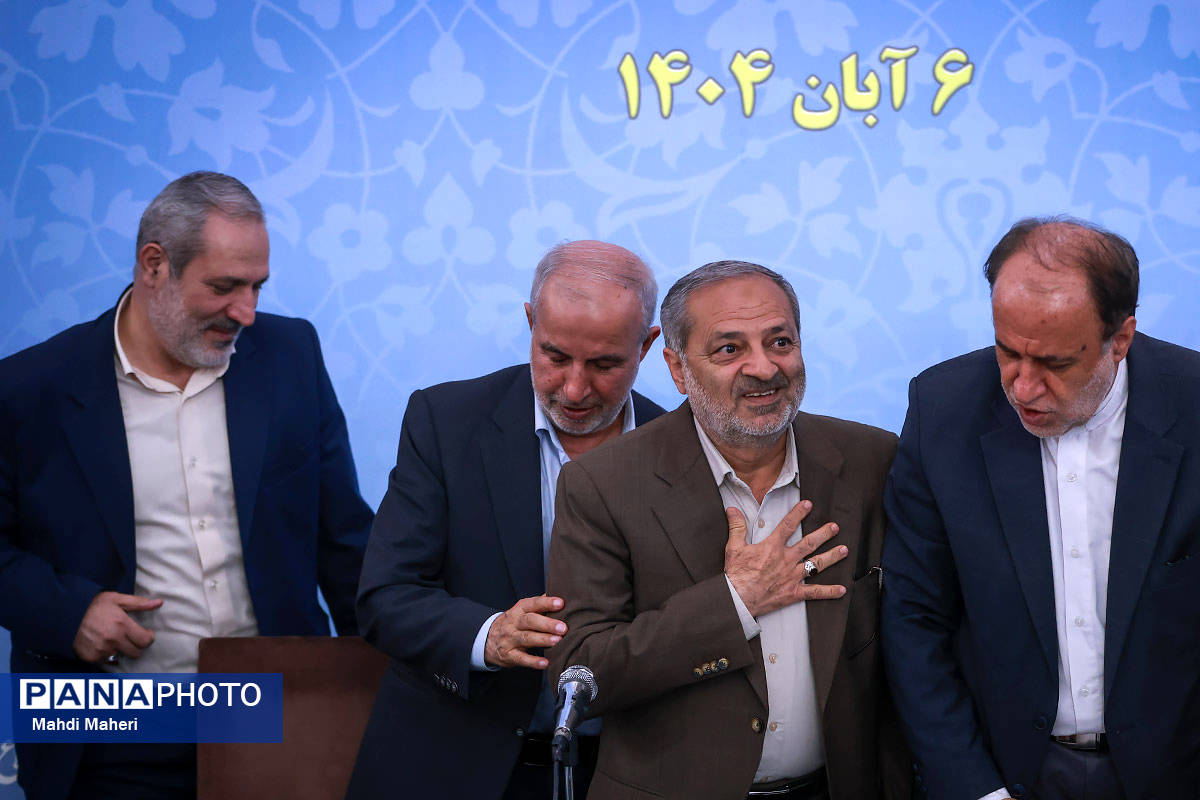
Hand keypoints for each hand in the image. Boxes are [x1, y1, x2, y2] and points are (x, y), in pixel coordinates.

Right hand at [72, 591, 161, 662]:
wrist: (64, 614)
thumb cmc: (92, 605)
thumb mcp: (116, 599)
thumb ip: (139, 603)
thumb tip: (159, 603)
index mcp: (122, 625)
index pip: (145, 641)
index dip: (148, 637)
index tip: (145, 633)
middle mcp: (113, 640)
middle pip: (136, 653)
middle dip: (135, 645)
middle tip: (128, 636)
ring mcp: (101, 650)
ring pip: (121, 657)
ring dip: (120, 650)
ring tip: (112, 638)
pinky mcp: (91, 658)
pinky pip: (106, 661)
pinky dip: (106, 654)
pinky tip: (101, 644)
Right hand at [484, 595, 566, 669]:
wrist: (488, 639)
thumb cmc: (515, 623)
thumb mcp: (523, 611)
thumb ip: (541, 604)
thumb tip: (562, 594)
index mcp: (520, 609)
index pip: (533, 604)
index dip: (547, 603)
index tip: (561, 603)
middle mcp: (513, 622)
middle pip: (530, 621)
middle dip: (547, 624)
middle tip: (563, 627)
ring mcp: (509, 639)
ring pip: (526, 638)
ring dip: (542, 640)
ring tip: (557, 641)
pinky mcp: (508, 655)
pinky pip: (521, 658)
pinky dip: (533, 661)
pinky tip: (545, 663)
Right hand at [724, 501, 847, 617]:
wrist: (738, 599)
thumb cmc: (736, 574)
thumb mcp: (734, 547)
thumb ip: (737, 526)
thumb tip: (732, 510)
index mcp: (772, 547)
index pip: (788, 526)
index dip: (798, 513)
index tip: (808, 504)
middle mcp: (786, 560)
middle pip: (809, 544)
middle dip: (823, 534)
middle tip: (834, 527)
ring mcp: (792, 577)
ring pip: (816, 564)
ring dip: (832, 557)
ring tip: (844, 550)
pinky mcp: (794, 593)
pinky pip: (815, 592)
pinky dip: (829, 592)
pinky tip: (841, 589)